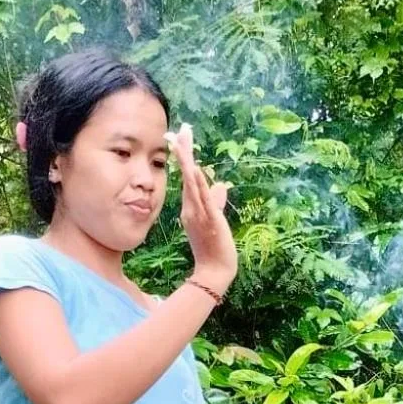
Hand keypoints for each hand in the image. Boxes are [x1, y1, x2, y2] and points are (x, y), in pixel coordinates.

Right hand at [168, 122, 236, 294]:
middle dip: (183, 151)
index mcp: (191, 208)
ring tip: (182, 140)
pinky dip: (198, 185)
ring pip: (191, 183)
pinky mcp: (209, 222)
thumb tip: (221, 184)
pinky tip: (195, 169)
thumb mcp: (216, 222)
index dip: (184, 157)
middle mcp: (191, 209)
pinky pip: (203, 200)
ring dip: (187, 161)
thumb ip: (217, 202)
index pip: (187, 177)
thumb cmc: (214, 251)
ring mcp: (198, 215)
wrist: (214, 274)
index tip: (181, 137)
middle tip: (181, 129)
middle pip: (186, 174)